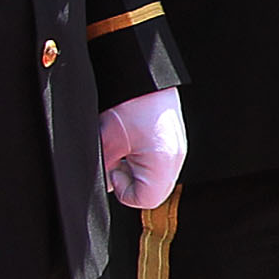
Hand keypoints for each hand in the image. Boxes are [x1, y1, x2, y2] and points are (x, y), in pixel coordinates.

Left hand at [98, 87, 185, 210]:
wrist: (146, 78)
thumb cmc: (131, 104)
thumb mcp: (107, 141)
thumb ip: (104, 169)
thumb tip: (101, 184)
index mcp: (162, 163)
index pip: (144, 200)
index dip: (123, 190)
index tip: (114, 169)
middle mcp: (175, 160)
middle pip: (153, 192)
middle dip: (131, 180)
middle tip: (119, 159)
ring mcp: (177, 151)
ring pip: (155, 179)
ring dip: (137, 170)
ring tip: (126, 148)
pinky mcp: (174, 143)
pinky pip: (159, 165)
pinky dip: (144, 160)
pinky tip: (134, 143)